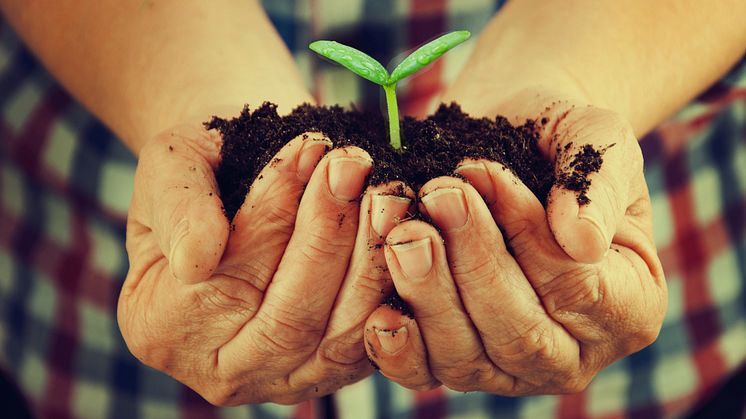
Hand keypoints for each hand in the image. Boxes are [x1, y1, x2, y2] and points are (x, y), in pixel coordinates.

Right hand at [117, 123, 413, 404]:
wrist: (247, 177)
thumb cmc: (206, 170)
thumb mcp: (172, 166)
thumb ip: (179, 208)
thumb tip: (199, 259)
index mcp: (160, 327)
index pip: (223, 284)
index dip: (272, 217)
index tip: (309, 148)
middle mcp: (219, 370)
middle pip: (287, 320)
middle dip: (329, 234)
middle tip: (355, 163)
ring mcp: (280, 380)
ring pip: (338, 336)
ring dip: (370, 257)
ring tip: (386, 188)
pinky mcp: (332, 369)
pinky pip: (374, 342)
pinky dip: (395, 286)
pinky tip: (406, 227)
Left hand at [362, 91, 667, 393]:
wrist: (498, 140)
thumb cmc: (554, 140)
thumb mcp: (595, 139)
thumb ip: (599, 184)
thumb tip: (581, 240)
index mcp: (628, 305)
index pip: (579, 289)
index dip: (527, 235)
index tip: (483, 173)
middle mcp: (571, 351)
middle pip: (520, 334)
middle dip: (473, 264)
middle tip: (437, 197)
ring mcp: (508, 365)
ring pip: (466, 356)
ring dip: (429, 294)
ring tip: (403, 231)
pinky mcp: (453, 359)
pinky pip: (424, 372)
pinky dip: (398, 346)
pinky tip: (377, 309)